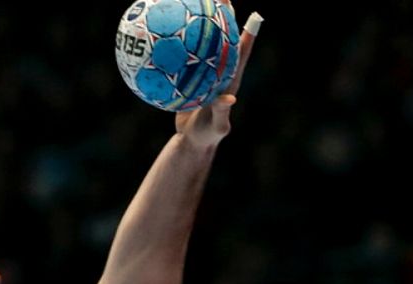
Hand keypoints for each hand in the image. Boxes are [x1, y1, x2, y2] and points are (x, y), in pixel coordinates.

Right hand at [175, 10, 260, 149]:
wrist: (192, 141)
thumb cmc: (208, 135)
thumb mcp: (217, 127)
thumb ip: (221, 113)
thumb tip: (229, 100)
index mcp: (230, 79)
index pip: (241, 53)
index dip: (248, 35)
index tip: (253, 15)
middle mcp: (219, 70)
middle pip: (224, 38)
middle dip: (225, 16)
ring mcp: (204, 70)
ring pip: (202, 41)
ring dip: (198, 22)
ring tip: (192, 1)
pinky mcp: (189, 74)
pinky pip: (181, 54)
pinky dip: (173, 42)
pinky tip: (160, 30)